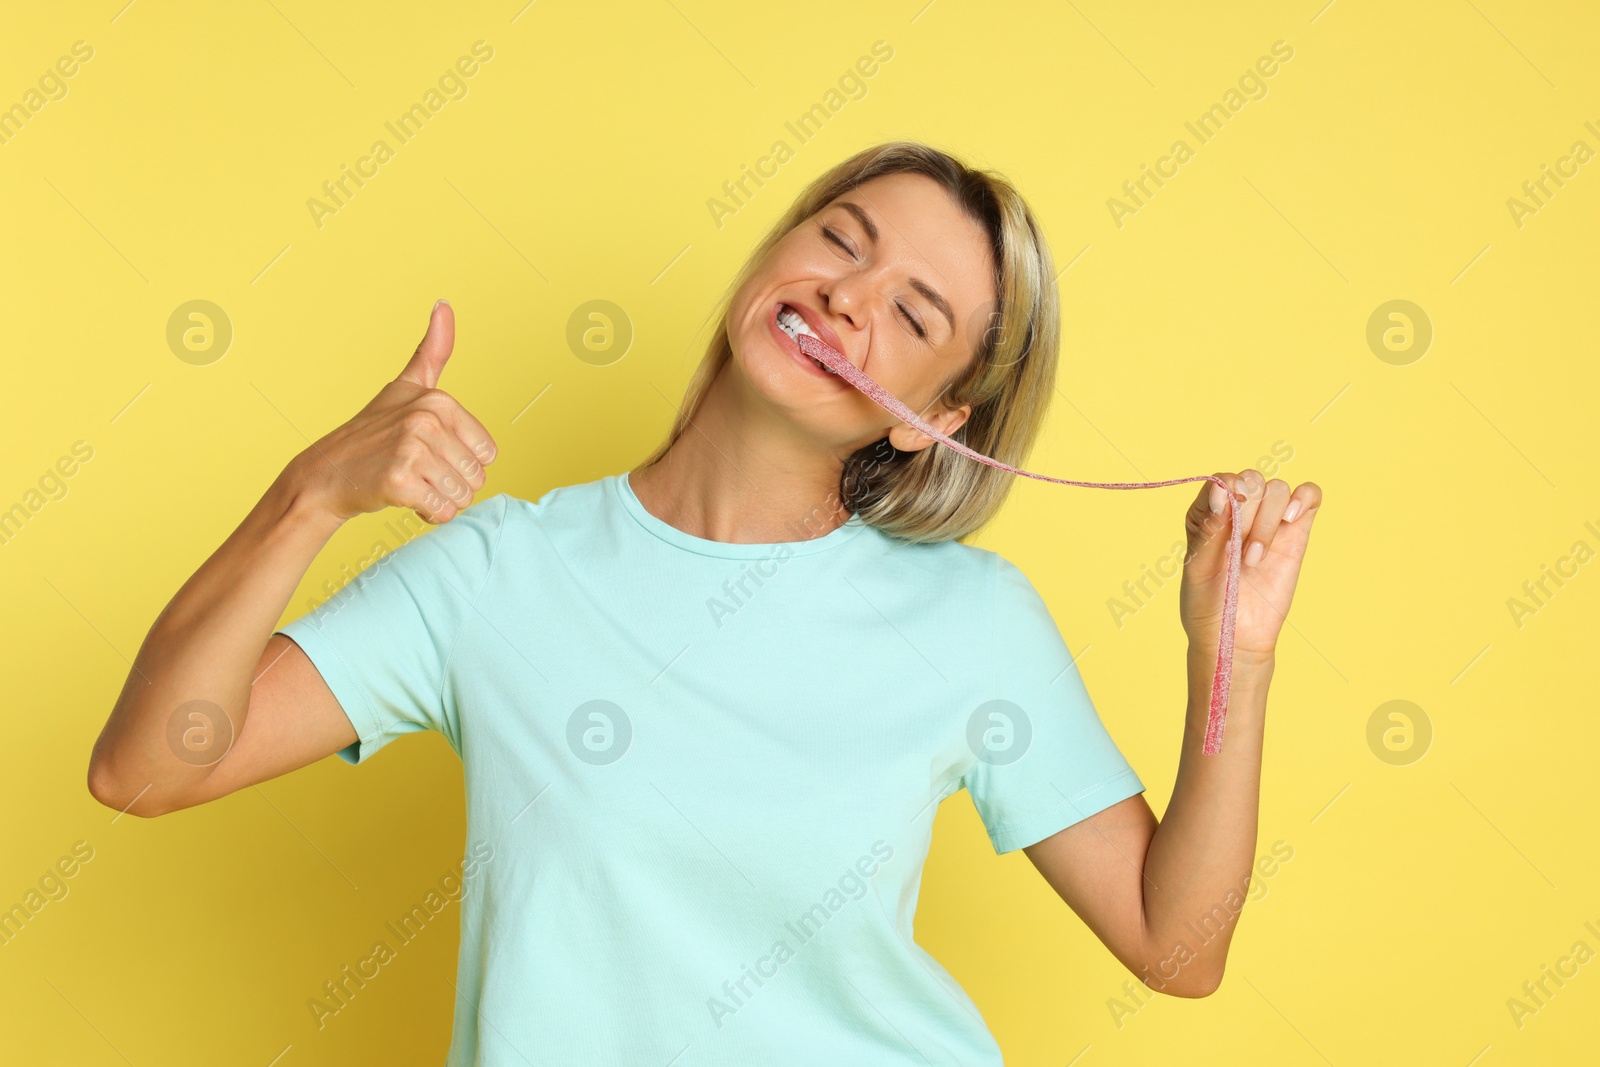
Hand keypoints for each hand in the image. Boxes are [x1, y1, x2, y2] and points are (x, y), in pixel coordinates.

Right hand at [290, 301, 497, 524]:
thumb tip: (444, 304)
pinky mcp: (400, 480)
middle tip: (417, 472)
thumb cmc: (373, 433)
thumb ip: (433, 351)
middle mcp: (427, 420)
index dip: (462, 462)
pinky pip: (441, 510)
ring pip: (461, 496)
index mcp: (438, 401)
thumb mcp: (406, 387)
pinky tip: (404, 498)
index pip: (487, 454)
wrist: (326, 474)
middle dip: (451, 484)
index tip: (430, 452)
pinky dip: (428, 514)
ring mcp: (412, 449)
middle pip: (476, 477)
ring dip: (439, 500)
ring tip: (410, 483)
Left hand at [1179, 469, 1321, 658]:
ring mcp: (1268, 522)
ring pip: (1277, 488)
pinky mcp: (1295, 534)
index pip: (1220, 481)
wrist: (1236, 640)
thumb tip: (1221, 490)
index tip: (1227, 520)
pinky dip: (1305, 497)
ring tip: (1255, 558)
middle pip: (1251, 480)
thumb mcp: (1197, 570)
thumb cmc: (1208, 606)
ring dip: (1267, 520)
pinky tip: (1290, 519)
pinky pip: (1309, 496)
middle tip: (1240, 549)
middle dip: (1247, 511)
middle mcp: (1237, 513)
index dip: (1227, 491)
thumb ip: (1209, 531)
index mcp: (1207, 515)